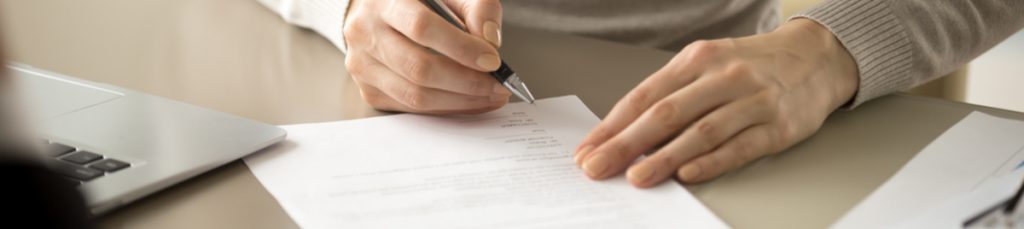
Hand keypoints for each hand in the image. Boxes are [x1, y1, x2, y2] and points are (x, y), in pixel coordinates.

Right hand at [343, 0, 510, 113]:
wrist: (377, 11)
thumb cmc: (419, 1)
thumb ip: (477, 7)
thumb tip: (490, 43)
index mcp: (384, 0)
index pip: (422, 28)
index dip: (461, 48)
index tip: (493, 60)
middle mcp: (365, 33)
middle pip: (419, 68)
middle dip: (467, 82)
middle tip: (498, 85)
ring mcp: (363, 66)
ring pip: (415, 95)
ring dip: (460, 101)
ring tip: (490, 96)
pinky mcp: (369, 90)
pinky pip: (411, 108)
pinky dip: (446, 108)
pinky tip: (469, 101)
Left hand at [574, 19, 859, 186]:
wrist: (815, 57)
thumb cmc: (750, 65)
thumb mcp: (707, 65)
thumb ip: (671, 95)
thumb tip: (625, 134)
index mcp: (697, 59)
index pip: (645, 95)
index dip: (612, 125)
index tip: (588, 149)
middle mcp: (722, 77)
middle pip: (666, 113)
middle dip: (626, 143)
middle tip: (598, 166)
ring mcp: (752, 101)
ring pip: (700, 132)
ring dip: (664, 158)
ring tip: (637, 177)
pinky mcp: (778, 126)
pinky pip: (739, 147)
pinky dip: (711, 162)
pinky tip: (688, 174)